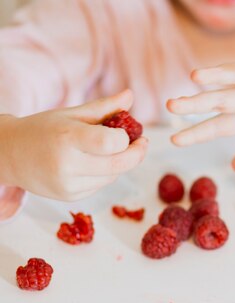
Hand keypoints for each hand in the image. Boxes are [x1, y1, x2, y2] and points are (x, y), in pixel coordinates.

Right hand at [0, 90, 147, 200]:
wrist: (9, 155)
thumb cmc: (44, 129)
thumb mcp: (72, 114)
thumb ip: (104, 107)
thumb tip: (130, 95)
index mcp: (67, 138)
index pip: (111, 142)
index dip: (127, 138)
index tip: (131, 132)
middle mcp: (67, 164)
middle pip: (119, 164)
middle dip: (137, 154)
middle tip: (143, 143)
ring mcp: (68, 184)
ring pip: (112, 175)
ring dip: (120, 163)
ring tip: (109, 150)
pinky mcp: (70, 196)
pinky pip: (101, 184)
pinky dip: (105, 173)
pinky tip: (92, 164)